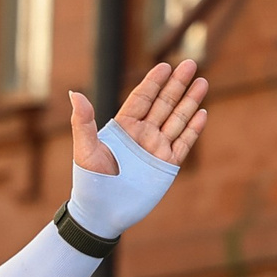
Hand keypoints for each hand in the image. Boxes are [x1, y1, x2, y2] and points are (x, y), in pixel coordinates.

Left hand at [71, 59, 206, 174]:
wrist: (102, 213)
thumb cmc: (89, 181)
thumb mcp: (85, 149)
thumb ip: (83, 121)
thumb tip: (74, 94)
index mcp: (122, 128)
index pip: (141, 98)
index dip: (153, 82)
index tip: (164, 65)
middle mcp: (141, 135)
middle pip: (163, 104)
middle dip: (177, 84)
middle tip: (190, 63)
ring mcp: (156, 149)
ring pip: (177, 120)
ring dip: (190, 101)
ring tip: (202, 82)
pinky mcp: (167, 165)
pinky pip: (183, 142)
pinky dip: (193, 128)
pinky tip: (202, 113)